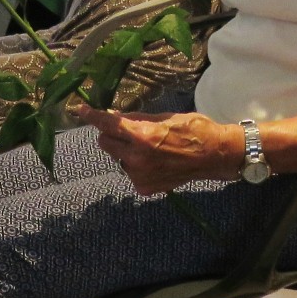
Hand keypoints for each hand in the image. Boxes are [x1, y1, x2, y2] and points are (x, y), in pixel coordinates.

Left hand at [76, 106, 242, 195]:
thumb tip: (114, 116)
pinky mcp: (145, 188)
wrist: (215, 156)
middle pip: (105, 143)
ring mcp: (140, 176)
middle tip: (128, 130)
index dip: (92, 116)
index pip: (108, 125)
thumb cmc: (194, 130)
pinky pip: (130, 172)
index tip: (81, 109)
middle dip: (112, 134)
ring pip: (118, 158)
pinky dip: (136, 165)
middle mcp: (137, 159)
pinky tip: (155, 162)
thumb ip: (136, 119)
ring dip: (125, 151)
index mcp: (142, 137)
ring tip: (150, 148)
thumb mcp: (164, 117)